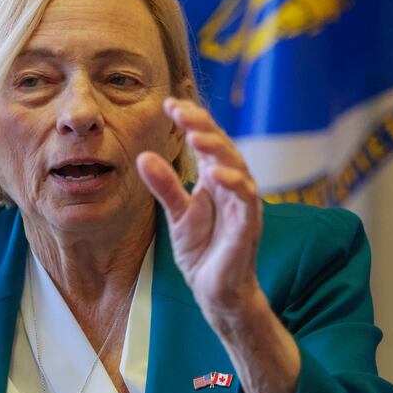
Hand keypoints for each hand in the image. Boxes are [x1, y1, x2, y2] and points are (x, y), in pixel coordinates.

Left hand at [137, 97, 264, 325]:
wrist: (214, 289)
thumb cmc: (202, 248)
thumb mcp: (176, 213)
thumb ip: (164, 186)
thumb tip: (143, 156)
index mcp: (215, 178)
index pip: (206, 140)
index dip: (191, 120)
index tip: (169, 103)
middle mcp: (232, 185)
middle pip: (222, 146)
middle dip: (203, 126)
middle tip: (181, 112)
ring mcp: (243, 204)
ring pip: (237, 167)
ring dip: (218, 150)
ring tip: (195, 137)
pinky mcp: (248, 225)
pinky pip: (245, 200)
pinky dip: (232, 185)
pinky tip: (215, 174)